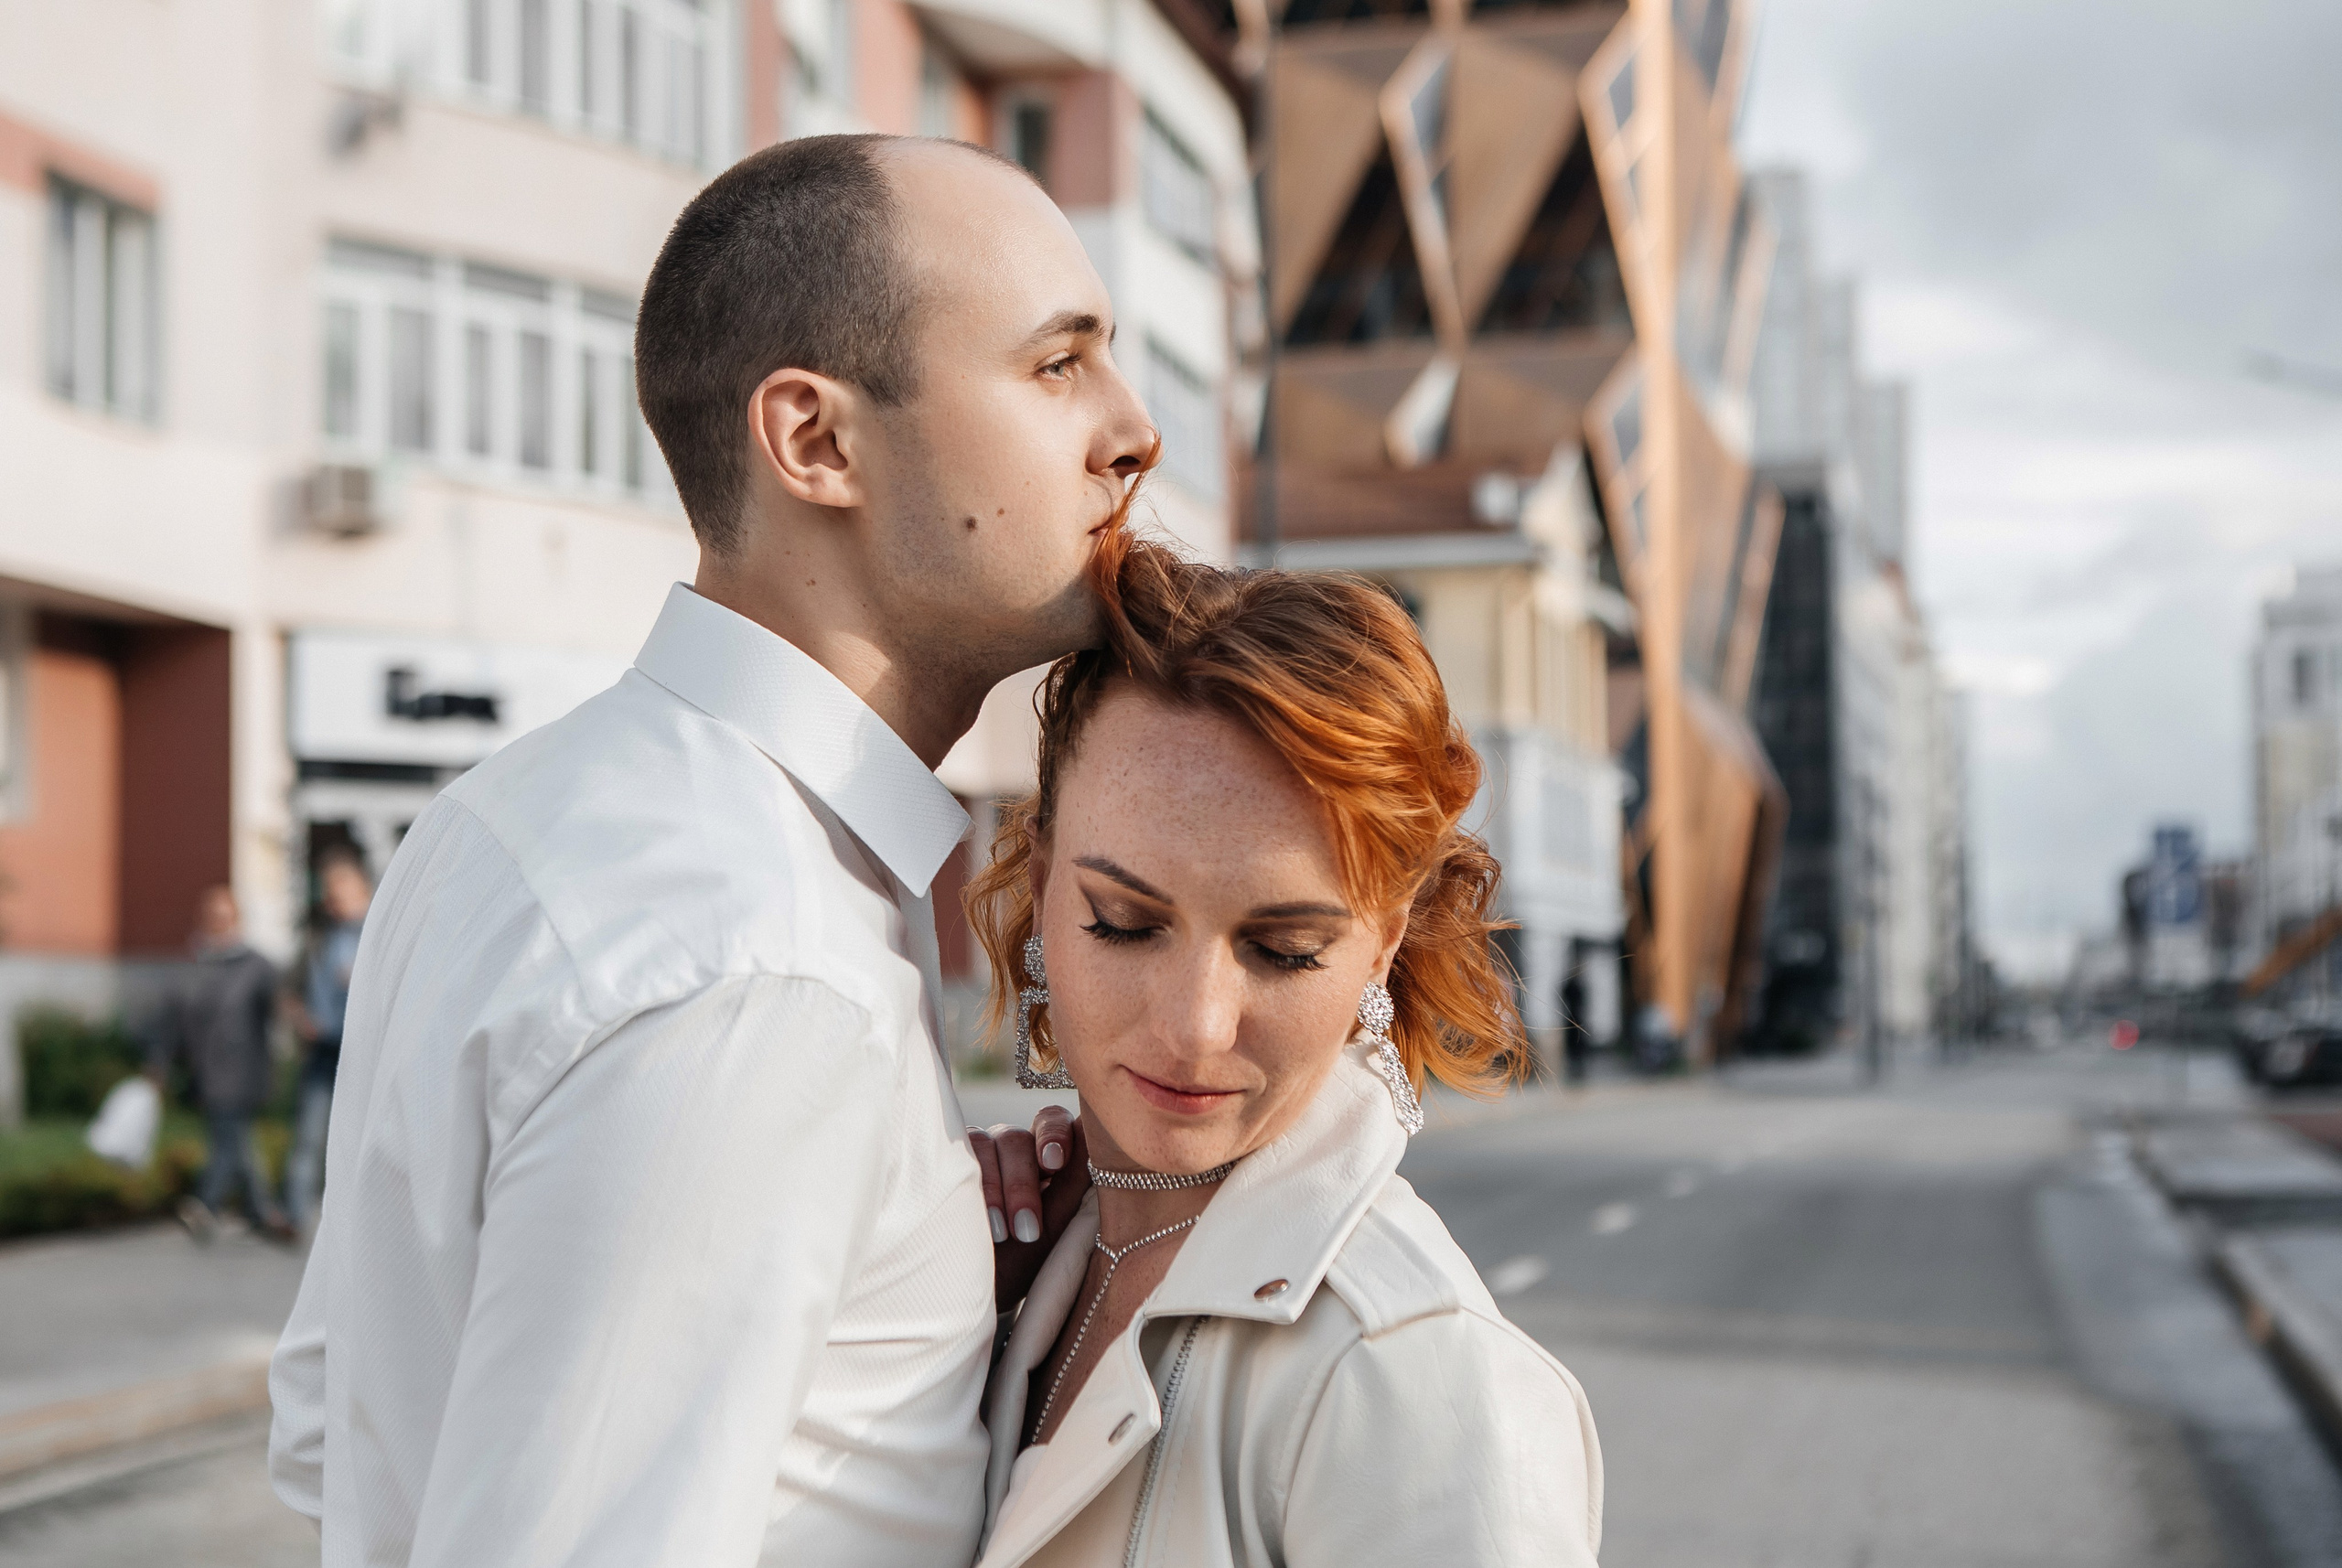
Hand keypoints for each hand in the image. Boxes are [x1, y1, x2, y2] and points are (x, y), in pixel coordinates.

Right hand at [970, 1107, 1090, 1313]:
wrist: (976, 1292)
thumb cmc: (1022, 1262)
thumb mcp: (1054, 1228)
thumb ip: (1075, 1181)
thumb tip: (1096, 1134)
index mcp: (1044, 1157)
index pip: (1052, 1122)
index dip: (1054, 1134)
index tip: (1054, 1164)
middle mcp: (1011, 1150)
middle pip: (1018, 1138)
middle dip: (1022, 1182)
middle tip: (1027, 1227)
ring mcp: (977, 1156)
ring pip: (986, 1145)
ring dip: (996, 1189)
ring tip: (1002, 1234)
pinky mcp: (947, 1167)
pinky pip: (958, 1157)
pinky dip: (972, 1188)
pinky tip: (979, 1221)